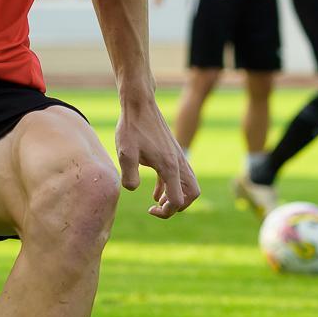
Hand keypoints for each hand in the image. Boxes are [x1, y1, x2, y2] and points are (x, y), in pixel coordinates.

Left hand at [115, 93, 198, 218]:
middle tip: (159, 208)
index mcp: (169, 167)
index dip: (166, 212)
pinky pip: (179, 176)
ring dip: (176, 196)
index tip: (149, 209)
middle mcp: (178, 163)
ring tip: (156, 202)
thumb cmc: (132, 128)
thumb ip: (129, 175)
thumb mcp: (125, 153)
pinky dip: (171, 187)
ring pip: (189, 185)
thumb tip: (133, 190)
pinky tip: (155, 193)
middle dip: (178, 206)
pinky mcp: (172, 153)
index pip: (177, 200)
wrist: (140, 105)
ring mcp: (178, 157)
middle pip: (192, 194)